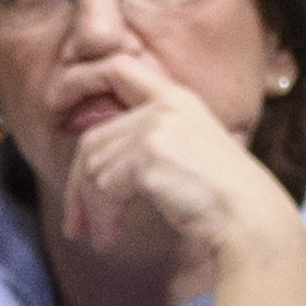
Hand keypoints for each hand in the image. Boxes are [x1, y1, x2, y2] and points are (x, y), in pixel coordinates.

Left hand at [50, 50, 293, 286]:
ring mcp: (158, 127)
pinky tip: (109, 238)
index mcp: (177, 99)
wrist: (251, 220)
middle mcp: (166, 105)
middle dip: (77, 185)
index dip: (80, 78)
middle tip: (74, 224)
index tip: (54, 101)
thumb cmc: (222, 201)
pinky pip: (103, 187)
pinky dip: (101, 217)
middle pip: (94, 138)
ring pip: (94, 167)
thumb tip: (88, 165)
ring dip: (91, 210)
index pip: (118, 66)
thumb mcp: (184, 158)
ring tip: (100, 238)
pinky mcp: (151, 155)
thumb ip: (145, 145)